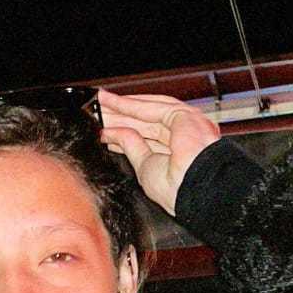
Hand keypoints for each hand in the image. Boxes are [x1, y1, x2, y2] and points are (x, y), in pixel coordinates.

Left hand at [97, 87, 220, 216]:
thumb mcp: (144, 168)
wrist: (195, 190)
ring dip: (122, 107)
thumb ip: (131, 147)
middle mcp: (183, 138)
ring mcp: (186, 125)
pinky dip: (130, 104)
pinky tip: (112, 102)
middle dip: (119, 118)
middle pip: (145, 124)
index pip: (146, 140)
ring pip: (148, 112)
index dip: (123, 133)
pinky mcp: (184, 115)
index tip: (105, 130)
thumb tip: (114, 135)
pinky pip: (152, 107)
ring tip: (100, 103)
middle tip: (97, 114)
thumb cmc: (178, 190)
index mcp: (177, 156)